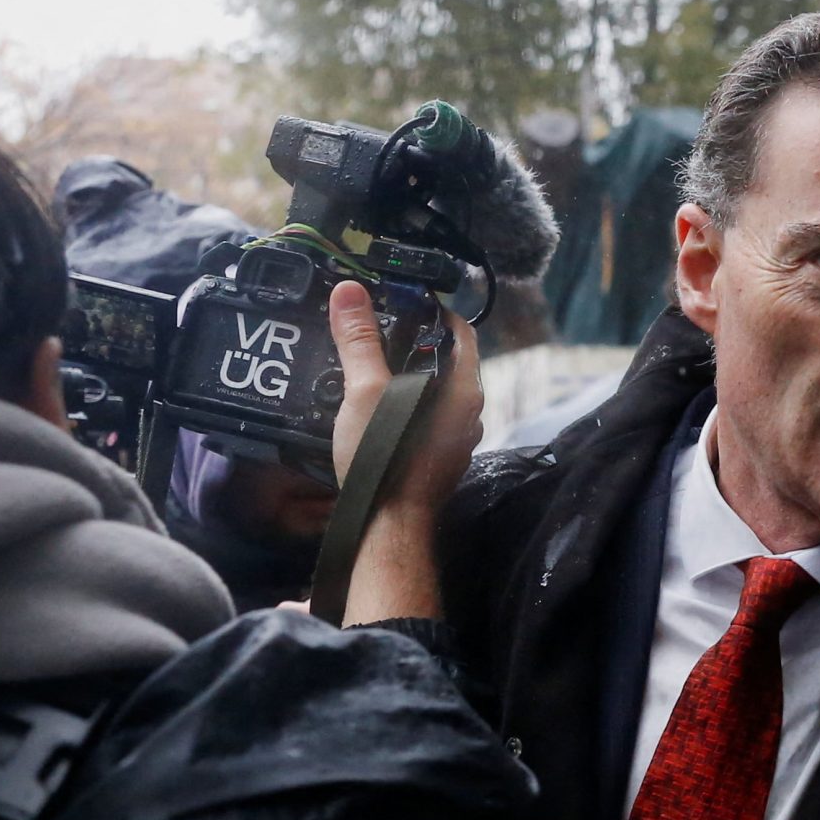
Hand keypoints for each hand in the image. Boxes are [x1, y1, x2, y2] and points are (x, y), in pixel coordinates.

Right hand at [328, 281, 484, 508]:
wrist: (387, 527)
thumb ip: (360, 341)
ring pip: (435, 393)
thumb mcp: (366, 391)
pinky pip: (426, 418)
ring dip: (406, 376)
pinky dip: (404, 404)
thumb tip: (349, 292)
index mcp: (465, 391)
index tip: (400, 301)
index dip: (432, 311)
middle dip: (413, 343)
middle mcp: (469, 414)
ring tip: (367, 364)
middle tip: (375, 330)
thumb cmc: (384, 458)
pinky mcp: (438, 459)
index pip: (460, 332)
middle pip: (446, 361)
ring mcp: (456, 439)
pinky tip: (373, 405)